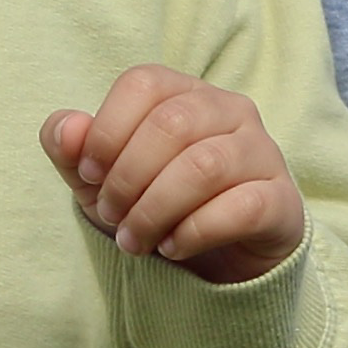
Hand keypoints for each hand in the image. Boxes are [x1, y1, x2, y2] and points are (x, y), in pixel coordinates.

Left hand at [40, 64, 304, 285]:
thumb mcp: (101, 182)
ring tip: (133, 240)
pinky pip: (242, 207)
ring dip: (155, 209)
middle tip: (110, 216)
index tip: (87, 176)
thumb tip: (66, 129)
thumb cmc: (154, 205)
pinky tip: (173, 248)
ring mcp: (263, 153)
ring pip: (204, 166)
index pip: (144, 83)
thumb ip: (73, 151)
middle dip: (127, 177)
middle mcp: (231, 110)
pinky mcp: (281, 200)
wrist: (216, 264)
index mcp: (186, 92)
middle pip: (171, 124)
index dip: (106, 130)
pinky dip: (195, 231)